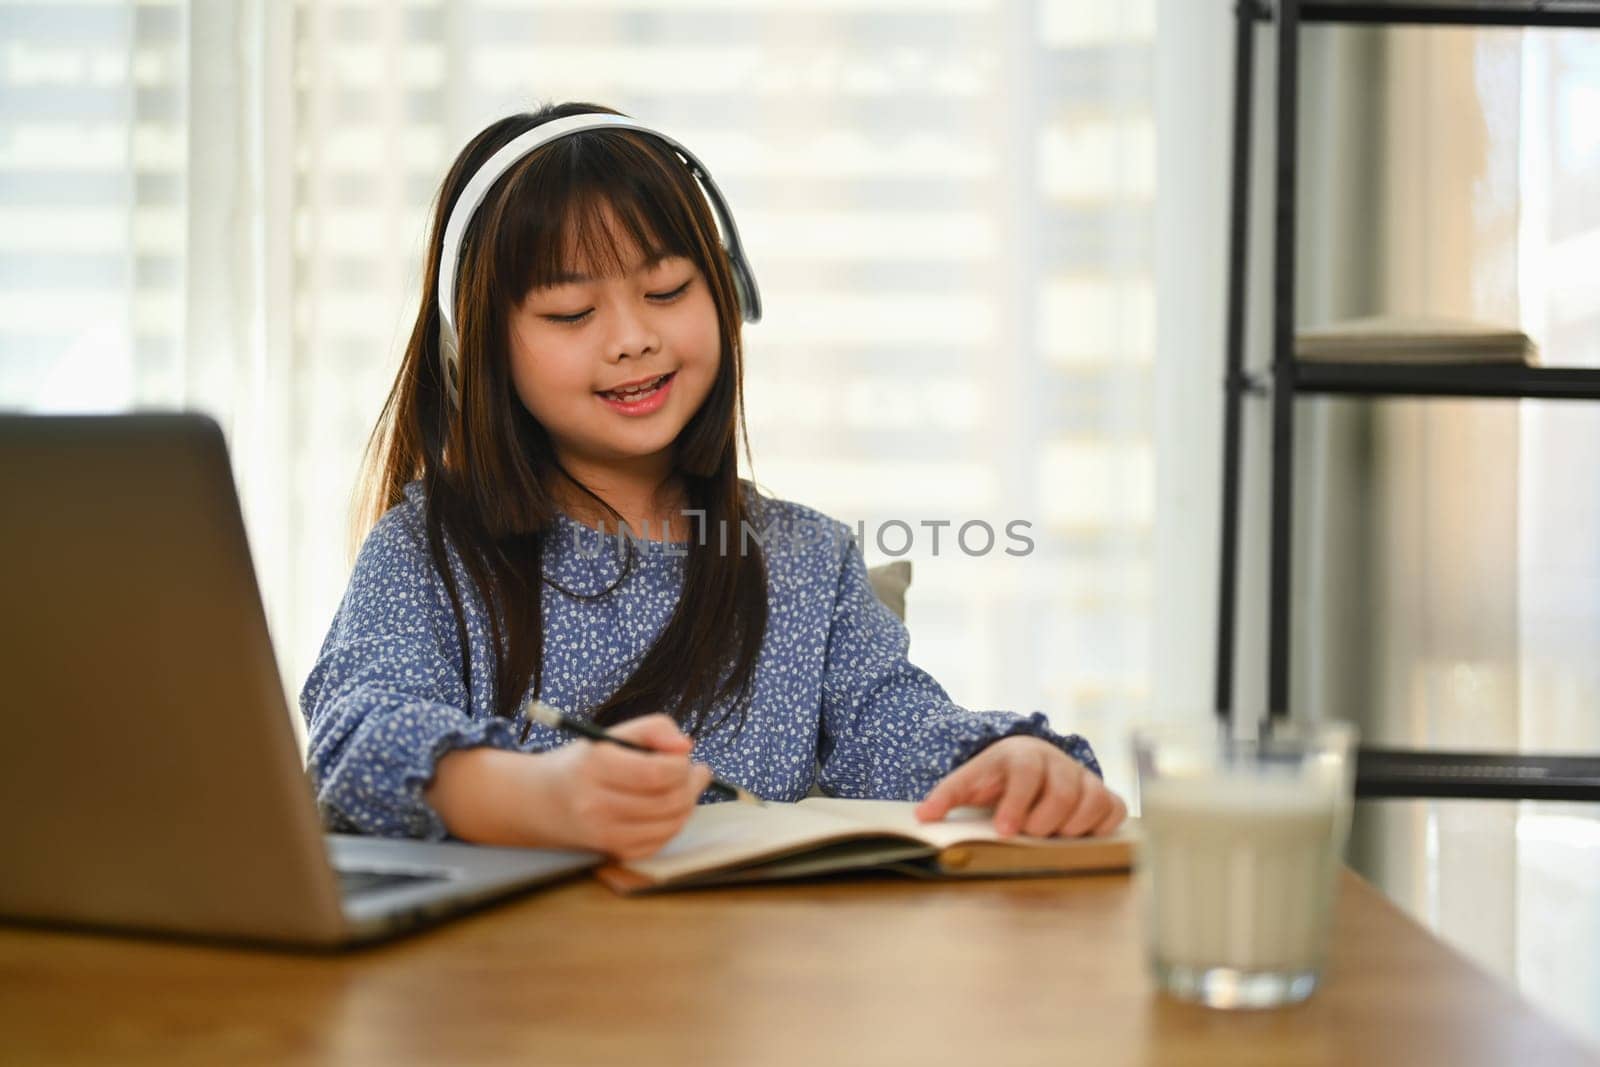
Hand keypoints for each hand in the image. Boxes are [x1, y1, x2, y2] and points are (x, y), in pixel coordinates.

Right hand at [533, 713, 712, 859]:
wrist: (539, 802)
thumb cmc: (581, 763)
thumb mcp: (609, 734)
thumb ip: (652, 729)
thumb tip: (685, 746)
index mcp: (594, 768)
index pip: (656, 773)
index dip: (681, 765)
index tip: (684, 755)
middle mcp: (596, 805)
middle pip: (668, 801)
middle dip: (691, 784)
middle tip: (694, 771)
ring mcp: (604, 834)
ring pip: (671, 824)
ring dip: (687, 804)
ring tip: (684, 787)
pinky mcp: (613, 852)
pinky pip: (661, 842)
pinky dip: (672, 824)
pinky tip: (667, 808)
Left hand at [914, 736, 1125, 837]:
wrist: (1027, 761)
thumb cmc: (997, 777)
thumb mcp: (970, 780)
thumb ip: (947, 795)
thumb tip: (923, 816)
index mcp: (1022, 754)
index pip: (1026, 773)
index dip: (1017, 802)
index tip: (1006, 830)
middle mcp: (1058, 761)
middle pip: (1063, 790)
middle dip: (1045, 820)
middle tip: (1029, 835)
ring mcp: (1083, 777)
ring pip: (1093, 799)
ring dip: (1073, 826)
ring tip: (1052, 837)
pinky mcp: (1103, 793)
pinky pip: (1115, 808)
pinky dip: (1102, 825)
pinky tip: (1081, 835)